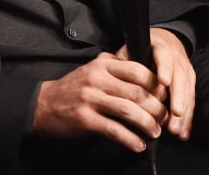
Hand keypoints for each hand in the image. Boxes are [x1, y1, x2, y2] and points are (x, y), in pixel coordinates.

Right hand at [32, 52, 167, 152]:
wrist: (43, 104)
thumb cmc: (73, 88)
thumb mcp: (94, 69)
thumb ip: (116, 68)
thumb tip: (147, 75)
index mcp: (103, 64)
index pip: (138, 70)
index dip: (156, 84)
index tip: (165, 96)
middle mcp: (98, 79)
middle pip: (137, 92)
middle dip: (156, 107)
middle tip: (165, 117)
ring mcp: (91, 99)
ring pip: (128, 111)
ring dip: (146, 123)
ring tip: (155, 132)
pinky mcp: (85, 119)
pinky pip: (114, 129)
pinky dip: (130, 139)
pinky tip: (138, 144)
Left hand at [119, 28, 195, 140]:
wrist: (166, 41)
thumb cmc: (145, 51)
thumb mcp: (132, 50)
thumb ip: (126, 64)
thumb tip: (116, 82)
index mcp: (160, 49)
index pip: (163, 57)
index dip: (164, 68)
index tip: (163, 82)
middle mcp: (176, 59)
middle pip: (179, 78)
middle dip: (178, 97)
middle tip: (174, 114)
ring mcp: (185, 70)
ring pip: (187, 92)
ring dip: (183, 112)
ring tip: (175, 129)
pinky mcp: (190, 82)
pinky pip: (191, 100)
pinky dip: (188, 118)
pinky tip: (183, 132)